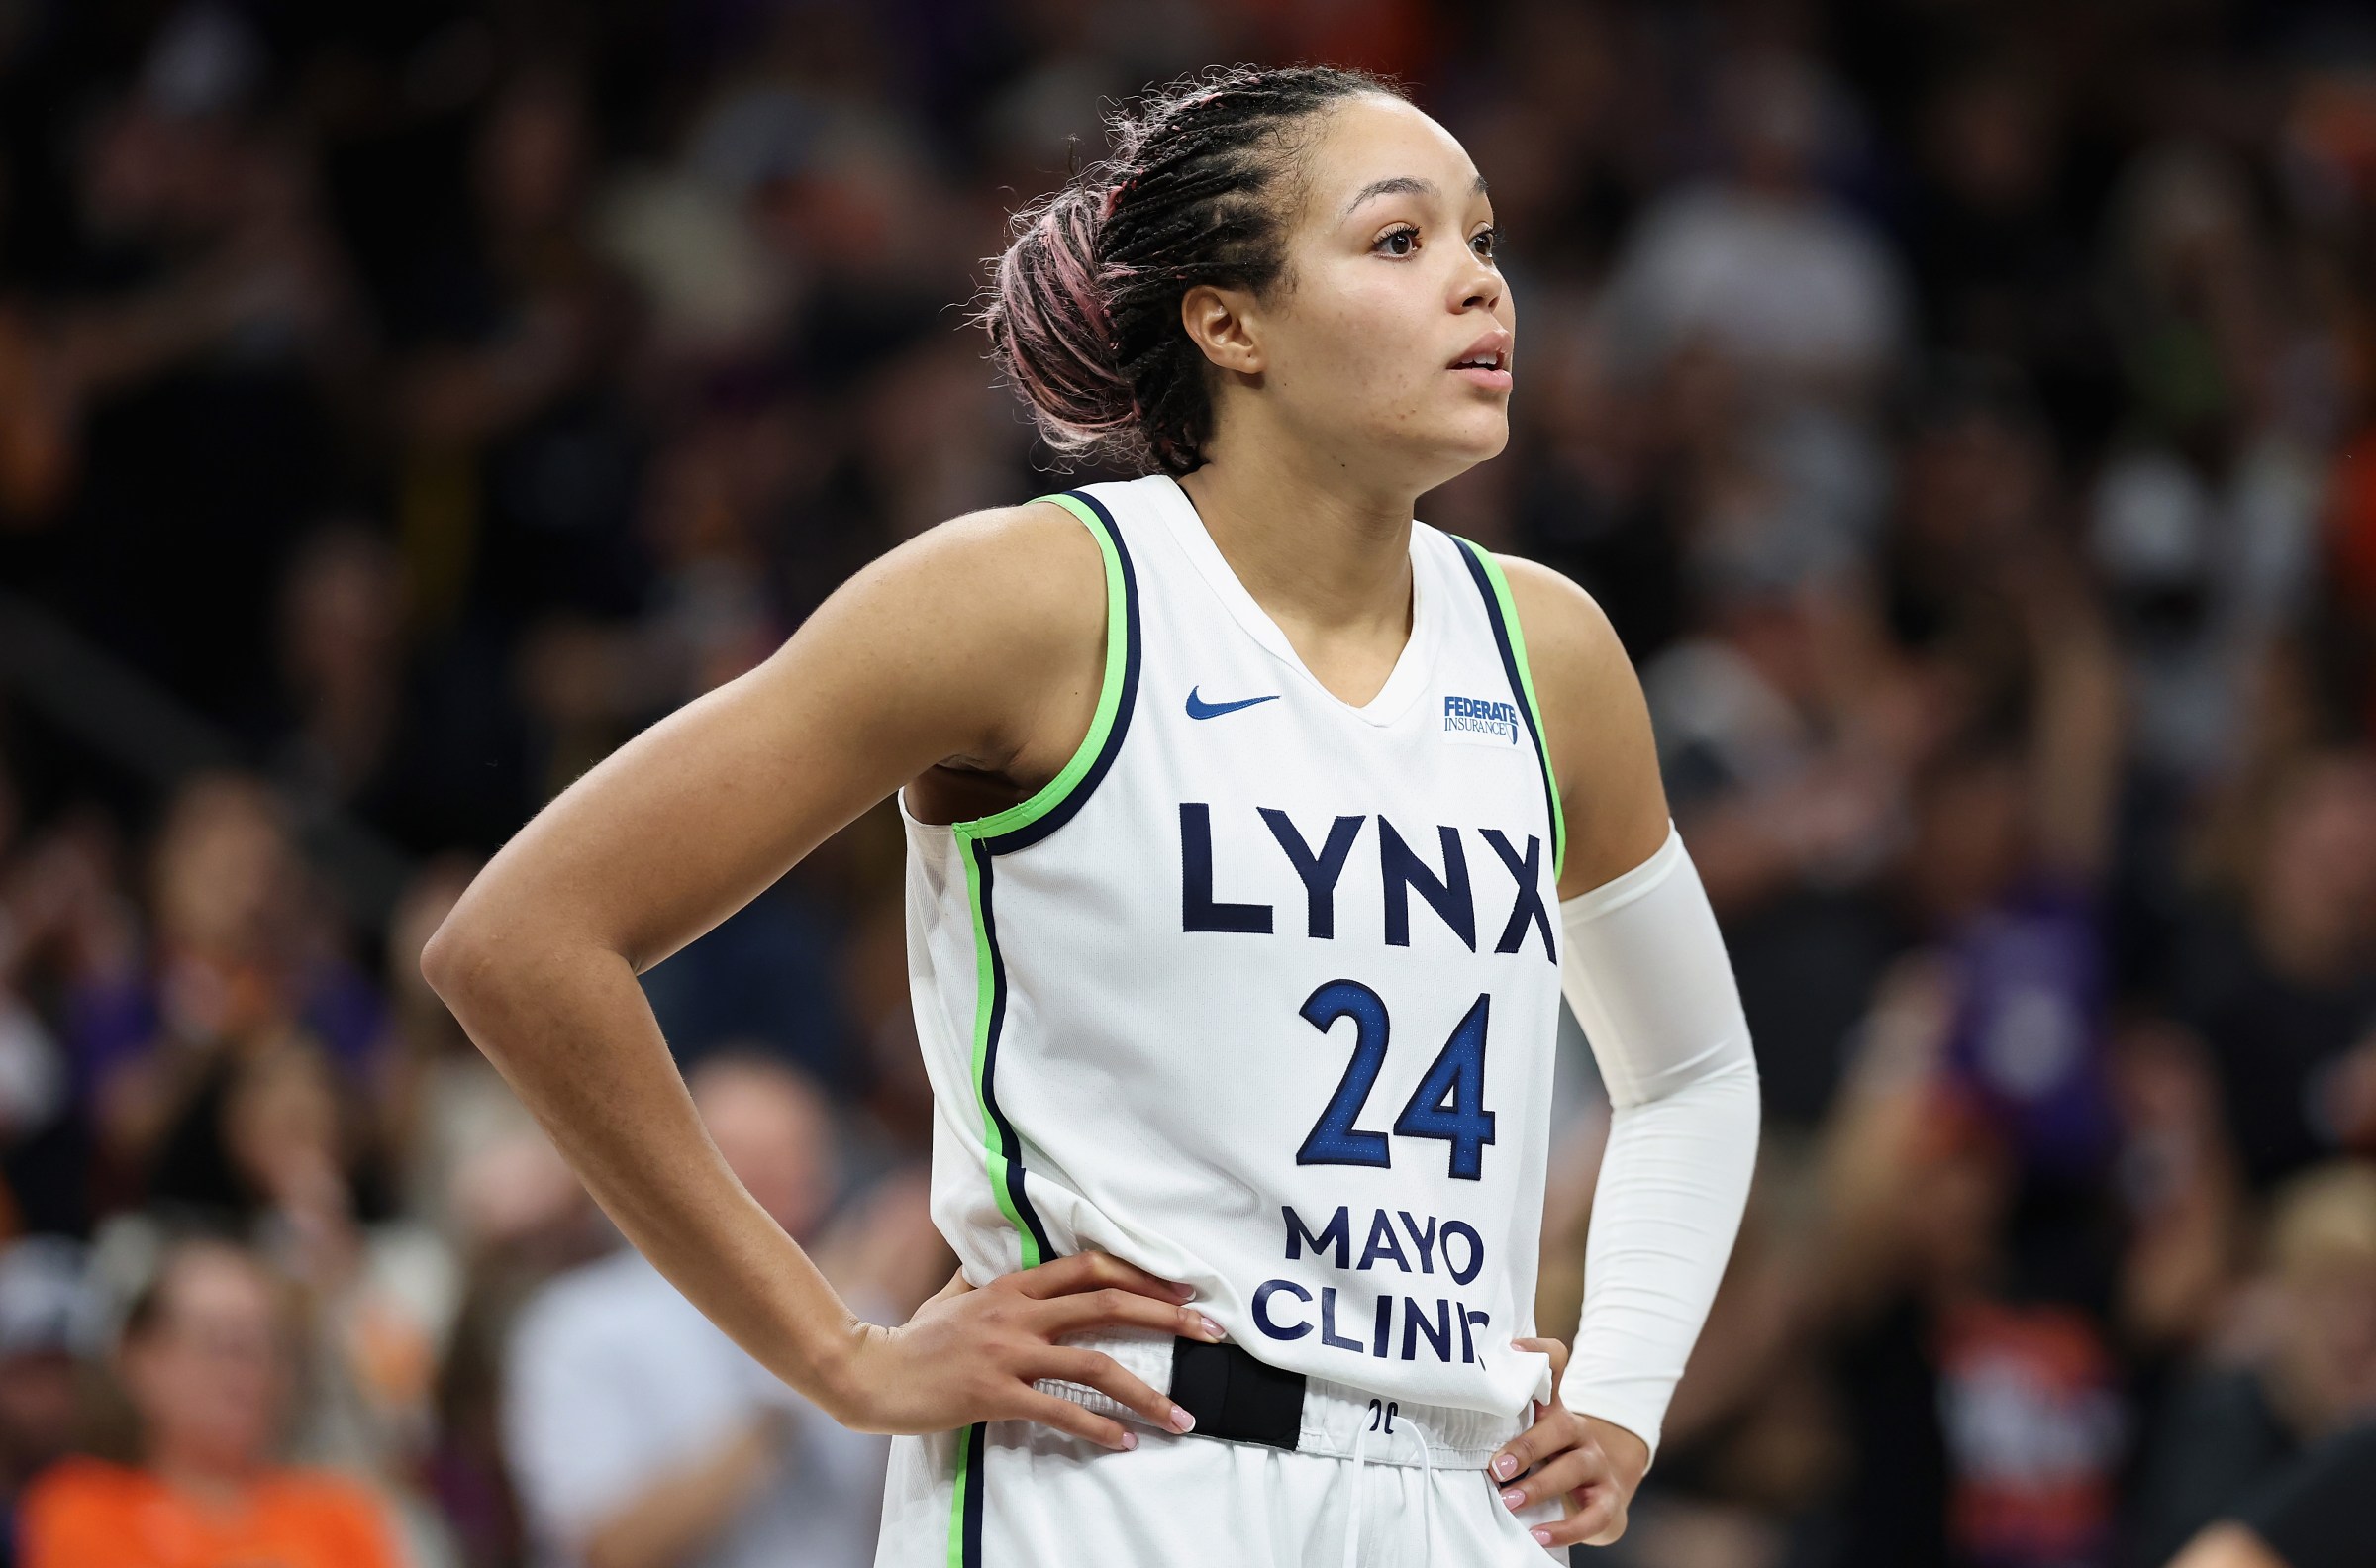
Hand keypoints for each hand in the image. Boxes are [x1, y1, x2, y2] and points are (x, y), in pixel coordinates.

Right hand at [826, 1250, 1224, 1449]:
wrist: (870, 1371)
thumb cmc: (913, 1335)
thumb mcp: (954, 1295)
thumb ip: (986, 1281)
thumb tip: (1003, 1266)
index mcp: (1014, 1286)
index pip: (1091, 1268)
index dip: (1142, 1275)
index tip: (1183, 1291)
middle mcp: (1019, 1313)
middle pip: (1108, 1304)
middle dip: (1168, 1318)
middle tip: (1212, 1334)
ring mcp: (1009, 1353)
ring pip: (1095, 1364)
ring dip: (1147, 1393)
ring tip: (1182, 1417)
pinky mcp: (996, 1393)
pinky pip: (1060, 1411)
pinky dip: (1098, 1428)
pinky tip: (1124, 1442)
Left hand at [1489, 1336, 1647, 1549]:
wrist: (1597, 1492)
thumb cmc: (1548, 1459)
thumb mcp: (1529, 1436)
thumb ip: (1502, 1425)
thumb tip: (1449, 1421)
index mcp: (1554, 1409)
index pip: (1555, 1366)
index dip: (1538, 1352)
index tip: (1510, 1350)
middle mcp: (1578, 1430)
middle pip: (1560, 1426)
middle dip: (1527, 1446)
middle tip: (1497, 1467)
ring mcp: (1596, 1463)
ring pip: (1574, 1468)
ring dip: (1539, 1486)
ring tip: (1508, 1501)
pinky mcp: (1608, 1499)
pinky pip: (1592, 1515)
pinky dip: (1565, 1527)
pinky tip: (1539, 1535)